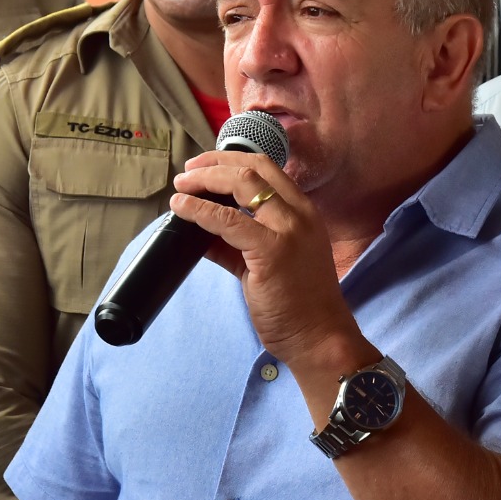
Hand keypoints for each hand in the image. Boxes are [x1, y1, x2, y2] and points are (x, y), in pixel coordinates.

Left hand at [169, 151, 364, 371]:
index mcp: (303, 213)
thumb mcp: (267, 263)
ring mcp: (289, 230)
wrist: (319, 338)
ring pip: (242, 184)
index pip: (267, 169)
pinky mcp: (273, 251)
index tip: (203, 166)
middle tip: (187, 170)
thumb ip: (237, 244)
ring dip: (204, 180)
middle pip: (253, 168)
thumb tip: (202, 232)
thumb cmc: (297, 305)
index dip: (231, 161)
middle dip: (214, 163)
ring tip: (180, 185)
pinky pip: (228, 221)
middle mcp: (300, 214)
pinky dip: (199, 210)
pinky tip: (181, 207)